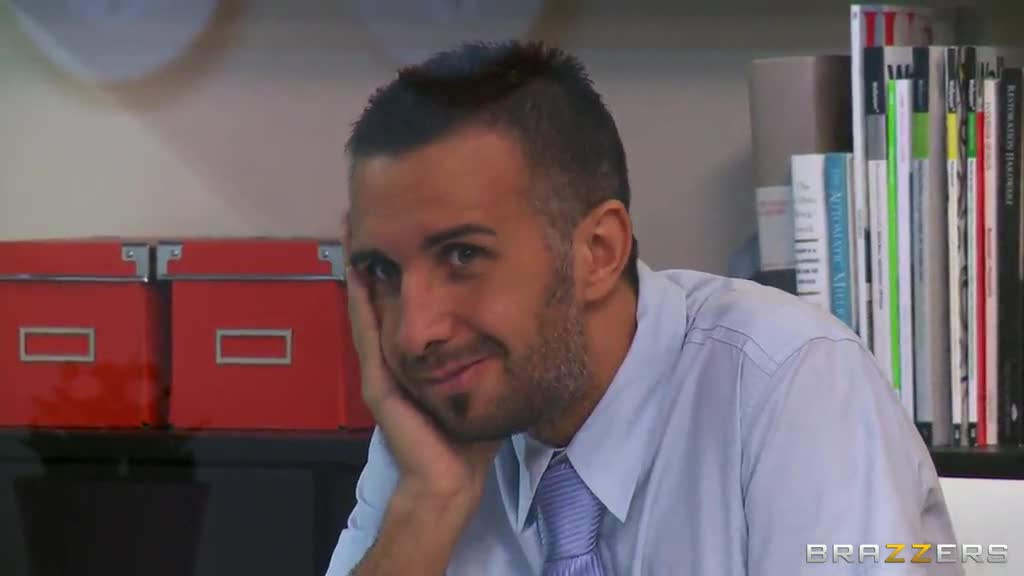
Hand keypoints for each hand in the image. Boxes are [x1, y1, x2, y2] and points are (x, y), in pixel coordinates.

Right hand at [343, 214, 499, 501]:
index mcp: (414, 360)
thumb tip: (519, 321)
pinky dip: (361, 301)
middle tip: (362, 217)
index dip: (396, 268)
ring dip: (359, 269)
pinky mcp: (380, 384)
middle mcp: (392, 360)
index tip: (397, 230)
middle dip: (372, 259)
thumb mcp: (481, 381)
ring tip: (354, 231)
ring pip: (366, 308)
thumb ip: (489, 354)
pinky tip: (358, 272)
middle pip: (377, 298)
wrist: (451, 480)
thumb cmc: (470, 437)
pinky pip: (368, 333)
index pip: (401, 304)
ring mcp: (382, 370)